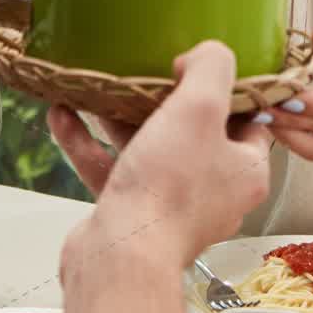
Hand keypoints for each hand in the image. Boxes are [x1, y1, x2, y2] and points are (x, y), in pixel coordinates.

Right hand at [64, 41, 273, 266]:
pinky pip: (113, 170)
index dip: (227, 89)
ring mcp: (171, 206)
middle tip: (144, 72)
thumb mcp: (200, 106)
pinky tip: (63, 117)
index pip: (249, 120)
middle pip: (194, 133)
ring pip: (148, 150)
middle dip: (164, 100)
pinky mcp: (132, 215)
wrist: (121, 257)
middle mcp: (214, 192)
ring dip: (119, 119)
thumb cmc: (168, 187)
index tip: (199, 66)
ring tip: (97, 89)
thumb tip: (206, 55)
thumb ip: (212, 67)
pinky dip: (89, 144)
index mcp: (245, 171)